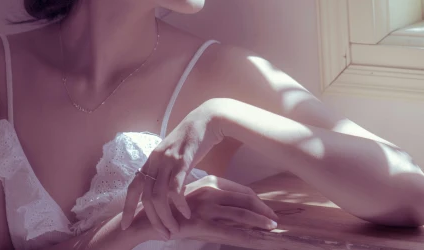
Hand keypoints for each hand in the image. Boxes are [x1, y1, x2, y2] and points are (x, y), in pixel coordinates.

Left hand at [120, 102, 222, 237]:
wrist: (209, 118)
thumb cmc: (194, 138)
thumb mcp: (175, 154)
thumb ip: (168, 171)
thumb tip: (168, 192)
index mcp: (151, 159)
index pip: (133, 187)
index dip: (127, 208)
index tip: (125, 226)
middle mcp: (156, 160)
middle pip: (146, 197)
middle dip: (153, 220)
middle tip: (163, 234)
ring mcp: (168, 160)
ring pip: (159, 196)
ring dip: (165, 217)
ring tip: (174, 229)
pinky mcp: (183, 160)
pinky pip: (176, 188)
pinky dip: (179, 204)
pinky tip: (186, 213)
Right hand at [132, 175, 280, 244]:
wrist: (148, 217)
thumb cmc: (175, 207)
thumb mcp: (197, 196)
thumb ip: (215, 197)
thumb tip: (234, 205)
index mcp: (212, 182)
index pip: (243, 191)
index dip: (258, 201)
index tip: (267, 209)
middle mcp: (212, 192)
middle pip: (246, 200)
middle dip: (263, 210)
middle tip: (275, 219)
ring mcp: (207, 208)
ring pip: (242, 215)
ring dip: (260, 222)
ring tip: (272, 227)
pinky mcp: (202, 224)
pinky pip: (230, 232)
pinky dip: (246, 236)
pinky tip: (257, 240)